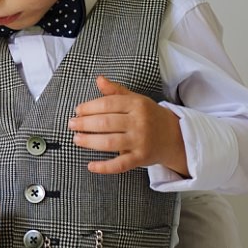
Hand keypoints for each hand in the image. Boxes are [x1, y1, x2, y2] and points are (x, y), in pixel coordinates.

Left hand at [68, 75, 187, 175]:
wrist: (175, 136)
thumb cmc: (150, 116)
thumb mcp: (136, 100)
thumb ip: (116, 91)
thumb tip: (99, 79)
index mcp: (137, 105)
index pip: (108, 103)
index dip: (89, 107)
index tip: (77, 111)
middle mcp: (139, 122)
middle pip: (106, 122)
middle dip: (85, 123)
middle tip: (72, 125)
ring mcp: (140, 141)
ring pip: (110, 142)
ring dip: (90, 141)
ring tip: (76, 139)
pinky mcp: (141, 158)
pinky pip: (120, 164)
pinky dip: (104, 167)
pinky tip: (90, 165)